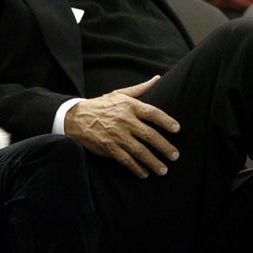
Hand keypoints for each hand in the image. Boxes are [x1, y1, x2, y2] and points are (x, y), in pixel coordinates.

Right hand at [64, 76, 180, 178]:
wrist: (76, 117)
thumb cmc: (101, 105)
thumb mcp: (119, 93)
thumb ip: (140, 89)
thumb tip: (157, 79)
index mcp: (129, 106)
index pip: (152, 113)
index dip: (166, 121)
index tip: (177, 129)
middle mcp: (124, 120)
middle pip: (149, 135)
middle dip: (164, 147)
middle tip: (175, 156)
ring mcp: (116, 135)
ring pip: (139, 151)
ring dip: (153, 162)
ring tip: (163, 170)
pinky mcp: (108, 147)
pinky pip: (125, 160)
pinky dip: (136, 168)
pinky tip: (144, 174)